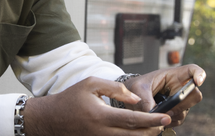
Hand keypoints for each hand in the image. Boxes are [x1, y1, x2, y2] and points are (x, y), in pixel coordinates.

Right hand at [23, 76, 170, 135]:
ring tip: (154, 128)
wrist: (49, 119)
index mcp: (101, 116)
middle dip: (152, 130)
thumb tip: (138, 100)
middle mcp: (102, 132)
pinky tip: (138, 132)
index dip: (152, 120)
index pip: (133, 120)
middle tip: (164, 122)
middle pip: (134, 135)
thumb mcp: (91, 84)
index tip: (165, 117)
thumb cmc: (70, 99)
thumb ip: (116, 89)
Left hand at [122, 65, 204, 126]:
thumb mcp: (138, 89)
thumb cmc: (136, 86)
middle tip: (168, 108)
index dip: (199, 74)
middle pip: (194, 95)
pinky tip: (158, 118)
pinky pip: (178, 119)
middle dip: (183, 103)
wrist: (131, 96)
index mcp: (173, 75)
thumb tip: (153, 114)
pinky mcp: (175, 112)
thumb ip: (146, 100)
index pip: (192, 70)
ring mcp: (179, 101)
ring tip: (156, 113)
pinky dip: (168, 121)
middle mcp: (180, 88)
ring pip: (186, 110)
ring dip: (172, 114)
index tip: (198, 82)